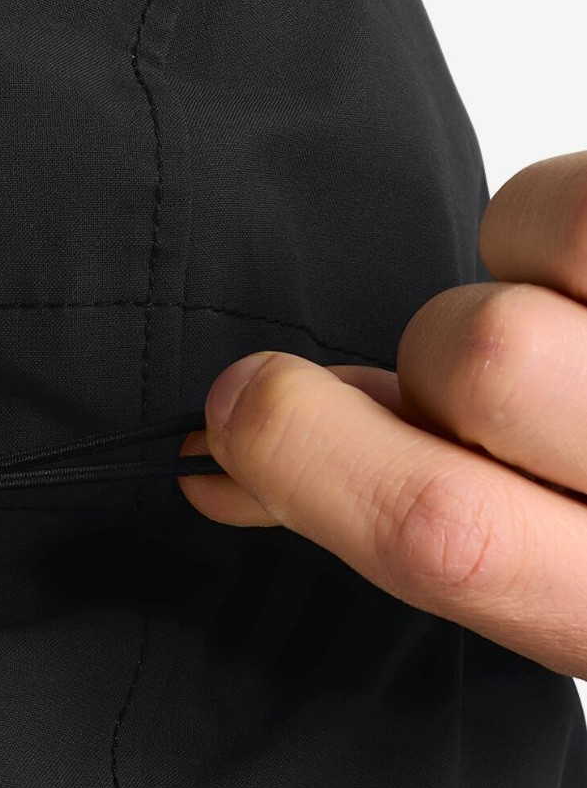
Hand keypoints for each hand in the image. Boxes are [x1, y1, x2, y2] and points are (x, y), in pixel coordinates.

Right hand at [179, 151, 586, 677]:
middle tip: (505, 390)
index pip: (439, 533)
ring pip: (529, 258)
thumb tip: (235, 448)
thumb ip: (410, 512)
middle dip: (447, 359)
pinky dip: (564, 225)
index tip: (239, 410)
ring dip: (519, 279)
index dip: (304, 455)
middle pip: (479, 360)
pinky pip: (567, 203)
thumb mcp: (560, 583)